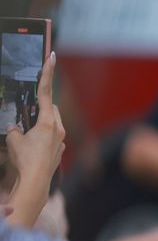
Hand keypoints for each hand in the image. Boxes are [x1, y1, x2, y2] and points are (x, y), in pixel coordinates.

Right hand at [4, 52, 64, 194]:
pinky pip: (53, 139)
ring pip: (53, 125)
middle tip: (28, 115)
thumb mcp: (13, 141)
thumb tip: (15, 129)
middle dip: (41, 108)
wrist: (35, 182)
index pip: (45, 93)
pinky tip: (33, 148)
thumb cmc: (25, 160)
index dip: (47, 74)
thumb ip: (14, 130)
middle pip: (51, 110)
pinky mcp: (60, 152)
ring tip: (28, 135)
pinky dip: (44, 138)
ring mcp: (61, 141)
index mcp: (47, 122)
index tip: (52, 57)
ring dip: (42, 125)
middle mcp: (59, 129)